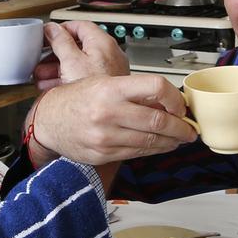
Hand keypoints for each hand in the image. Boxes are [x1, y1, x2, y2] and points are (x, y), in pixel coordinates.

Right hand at [28, 74, 197, 166]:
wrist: (49, 121)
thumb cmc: (76, 99)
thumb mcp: (104, 83)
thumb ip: (134, 91)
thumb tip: (168, 100)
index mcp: (111, 88)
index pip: (156, 87)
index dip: (175, 98)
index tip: (181, 105)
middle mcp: (109, 112)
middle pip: (158, 120)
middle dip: (180, 127)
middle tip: (189, 128)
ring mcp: (106, 136)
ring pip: (151, 141)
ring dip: (171, 141)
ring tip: (178, 138)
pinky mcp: (104, 154)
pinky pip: (137, 153)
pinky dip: (153, 150)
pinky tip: (159, 145)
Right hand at [33, 21, 128, 90]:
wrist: (107, 120)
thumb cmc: (95, 94)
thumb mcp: (71, 62)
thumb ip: (61, 43)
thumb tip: (53, 29)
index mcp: (103, 43)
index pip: (80, 25)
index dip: (61, 29)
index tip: (48, 35)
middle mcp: (109, 55)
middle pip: (78, 46)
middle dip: (56, 53)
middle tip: (42, 58)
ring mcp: (108, 71)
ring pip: (79, 62)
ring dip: (58, 67)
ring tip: (42, 75)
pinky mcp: (105, 85)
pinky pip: (84, 76)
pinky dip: (68, 77)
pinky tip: (53, 87)